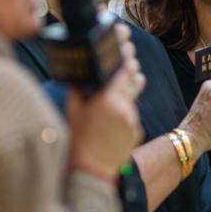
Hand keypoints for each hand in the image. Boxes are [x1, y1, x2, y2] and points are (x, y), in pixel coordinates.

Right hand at [68, 24, 145, 179]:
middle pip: (131, 79)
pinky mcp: (137, 131)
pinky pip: (132, 115)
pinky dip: (126, 111)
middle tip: (129, 53)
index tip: (126, 40)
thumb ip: (80, 88)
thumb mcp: (73, 110)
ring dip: (129, 87)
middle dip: (129, 66)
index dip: (124, 53)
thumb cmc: (77, 140)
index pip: (120, 69)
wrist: (92, 171)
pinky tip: (118, 112)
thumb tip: (83, 72)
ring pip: (132, 97)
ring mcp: (132, 120)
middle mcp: (124, 107)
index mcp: (107, 99)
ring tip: (131, 73)